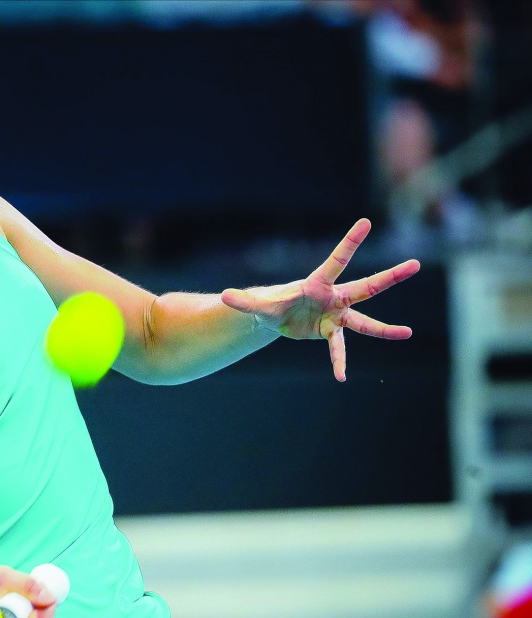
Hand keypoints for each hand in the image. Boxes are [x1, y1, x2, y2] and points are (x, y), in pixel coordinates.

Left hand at [220, 219, 418, 381]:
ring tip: (407, 334)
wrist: (279, 316)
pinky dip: (337, 361)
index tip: (365, 221)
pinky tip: (340, 377)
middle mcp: (334, 297)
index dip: (350, 242)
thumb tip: (223, 297)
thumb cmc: (273, 303)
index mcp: (318, 283)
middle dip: (391, 277)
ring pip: (364, 322)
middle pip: (367, 286)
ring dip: (384, 330)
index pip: (337, 259)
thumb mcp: (258, 305)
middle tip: (415, 264)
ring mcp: (336, 316)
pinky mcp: (330, 332)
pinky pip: (338, 348)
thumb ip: (244, 301)